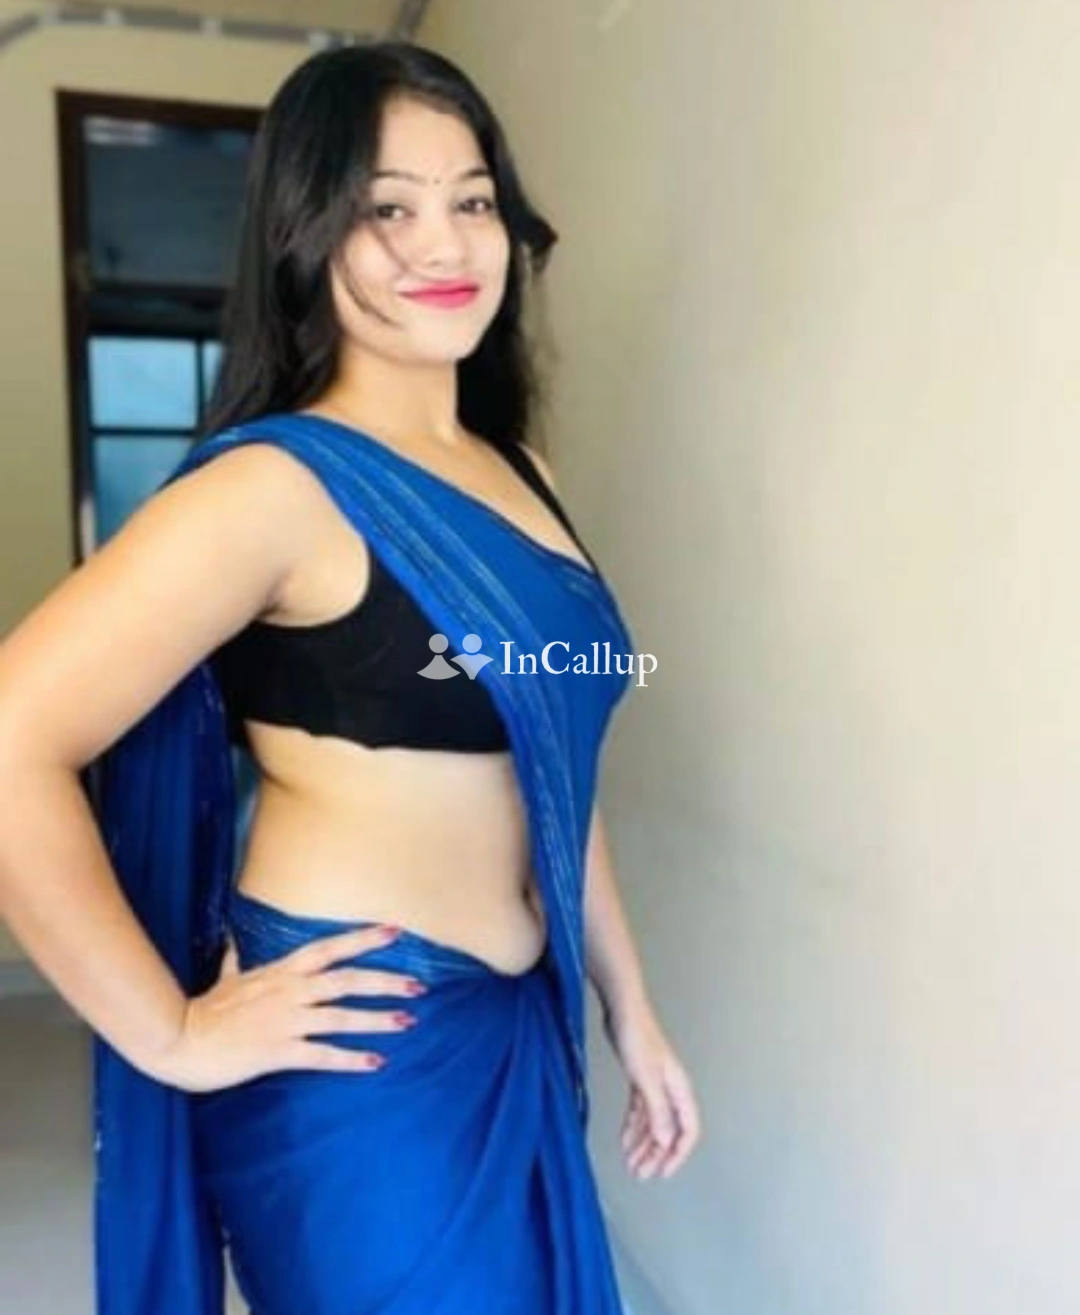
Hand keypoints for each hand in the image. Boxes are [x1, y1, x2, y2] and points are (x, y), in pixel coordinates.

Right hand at [147, 925, 421, 1091]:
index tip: (396, 931)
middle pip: (346, 979)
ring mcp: (285, 1021)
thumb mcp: (224, 979)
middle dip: (385, 981)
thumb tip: (231, 939)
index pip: (330, 948)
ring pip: (341, 1016)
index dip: (364, 939)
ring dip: (377, 1019)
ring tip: (408, 1021)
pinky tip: (376, 1062)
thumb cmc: (202, 1011)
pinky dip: (351, 1058)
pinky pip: (322, 1055)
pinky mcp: (277, 1051)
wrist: (177, 1041)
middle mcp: (289, 991)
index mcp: (281, 971)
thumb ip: (235, 960)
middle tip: (419, 984)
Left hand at [603, 1002, 700, 1179]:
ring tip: (631, 1164)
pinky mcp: (641, 1080)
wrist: (622, 1011)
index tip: (662, 1172)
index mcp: (679, 1090)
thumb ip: (657, 1111)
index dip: (677, 1155)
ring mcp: (656, 1086)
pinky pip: (640, 1112)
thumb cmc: (636, 1037)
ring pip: (653, 1124)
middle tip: (641, 1174)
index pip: (687, 1131)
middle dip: (656, 1155)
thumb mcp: (646, 1079)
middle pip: (669, 1131)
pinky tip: (624, 1141)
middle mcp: (671, 1091)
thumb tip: (666, 1141)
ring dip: (643, 1145)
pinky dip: (633, 1128)